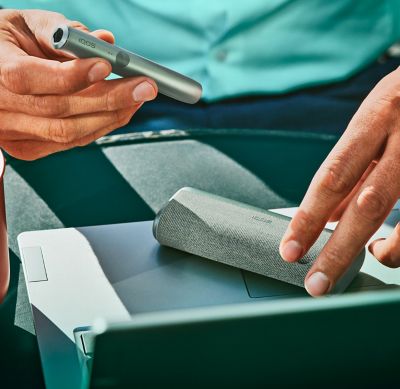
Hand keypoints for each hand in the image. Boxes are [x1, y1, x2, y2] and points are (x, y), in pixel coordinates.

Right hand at [0, 9, 156, 159]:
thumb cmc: (4, 44)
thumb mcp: (24, 24)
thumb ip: (61, 31)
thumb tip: (105, 41)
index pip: (30, 78)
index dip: (72, 75)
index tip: (106, 65)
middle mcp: (0, 109)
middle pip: (61, 111)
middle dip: (110, 99)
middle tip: (144, 87)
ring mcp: (13, 134)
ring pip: (70, 132)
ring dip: (111, 116)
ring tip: (137, 98)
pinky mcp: (28, 148)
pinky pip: (71, 141)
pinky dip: (99, 127)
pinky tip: (119, 111)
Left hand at [279, 67, 399, 295]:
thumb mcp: (371, 121)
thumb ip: (351, 167)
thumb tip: (326, 215)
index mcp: (373, 120)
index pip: (332, 177)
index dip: (308, 218)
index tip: (289, 249)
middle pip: (367, 204)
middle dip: (338, 250)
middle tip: (315, 283)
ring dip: (388, 251)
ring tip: (373, 259)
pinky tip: (395, 245)